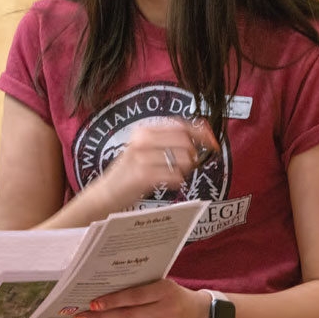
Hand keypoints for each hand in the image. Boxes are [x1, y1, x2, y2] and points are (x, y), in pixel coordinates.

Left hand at [72, 279, 210, 317]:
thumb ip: (141, 288)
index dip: (112, 301)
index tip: (92, 303)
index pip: (133, 296)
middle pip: (127, 316)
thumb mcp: (164, 285)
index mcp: (164, 290)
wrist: (205, 315)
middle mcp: (165, 310)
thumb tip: (107, 291)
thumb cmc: (177, 296)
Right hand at [97, 118, 218, 208]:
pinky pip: (176, 175)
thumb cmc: (130, 171)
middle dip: (194, 152)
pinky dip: (178, 180)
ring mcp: (142, 158)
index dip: (199, 131)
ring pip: (183, 159)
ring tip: (175, 172)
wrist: (107, 193)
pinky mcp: (144, 176)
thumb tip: (201, 131)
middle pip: (185, 140)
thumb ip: (168, 139)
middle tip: (191, 162)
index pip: (179, 125)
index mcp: (143, 130)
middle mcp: (142, 141)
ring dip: (186, 168)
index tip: (211, 140)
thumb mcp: (144, 148)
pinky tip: (170, 181)